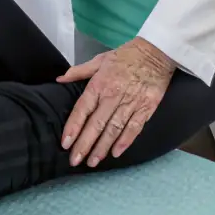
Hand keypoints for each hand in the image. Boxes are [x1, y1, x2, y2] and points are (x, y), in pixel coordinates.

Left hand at [57, 37, 175, 167]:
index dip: (73, 127)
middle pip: (96, 124)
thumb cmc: (125, 56)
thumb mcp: (99, 60)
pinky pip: (134, 128)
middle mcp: (113, 95)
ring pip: (114, 129)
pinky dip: (125, 141)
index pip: (83, 109)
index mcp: (99, 84)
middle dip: (85, 144)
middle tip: (75, 161)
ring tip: (93, 162)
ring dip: (102, 147)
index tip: (65, 143)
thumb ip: (79, 71)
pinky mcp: (146, 108)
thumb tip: (59, 80)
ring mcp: (130, 103)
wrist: (155, 52)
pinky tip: (116, 153)